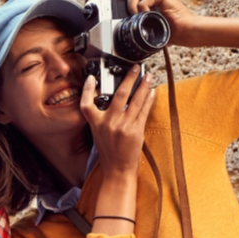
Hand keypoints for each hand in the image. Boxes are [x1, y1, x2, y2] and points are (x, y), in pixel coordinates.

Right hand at [80, 56, 155, 178]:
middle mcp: (109, 123)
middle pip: (119, 94)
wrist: (117, 169)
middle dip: (129, 78)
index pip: (87, 104)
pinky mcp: (135, 130)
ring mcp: (123, 126)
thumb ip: (103, 118)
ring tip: (148, 76)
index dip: (87, 90)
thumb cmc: (110, 152)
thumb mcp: (99, 134)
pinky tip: (151, 92)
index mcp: (96, 124)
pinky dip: (148, 99)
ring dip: (143, 86)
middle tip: (136, 68)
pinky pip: (143, 110)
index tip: (90, 78)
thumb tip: (114, 101)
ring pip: (135, 100)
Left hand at [112, 0, 194, 39]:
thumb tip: (120, 21)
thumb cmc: (168, 29)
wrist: (185, 31)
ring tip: (136, 15)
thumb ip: (135, 17)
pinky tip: (147, 17)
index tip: (115, 1)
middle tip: (117, 0)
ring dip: (130, 4)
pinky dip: (141, 10)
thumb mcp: (145, 22)